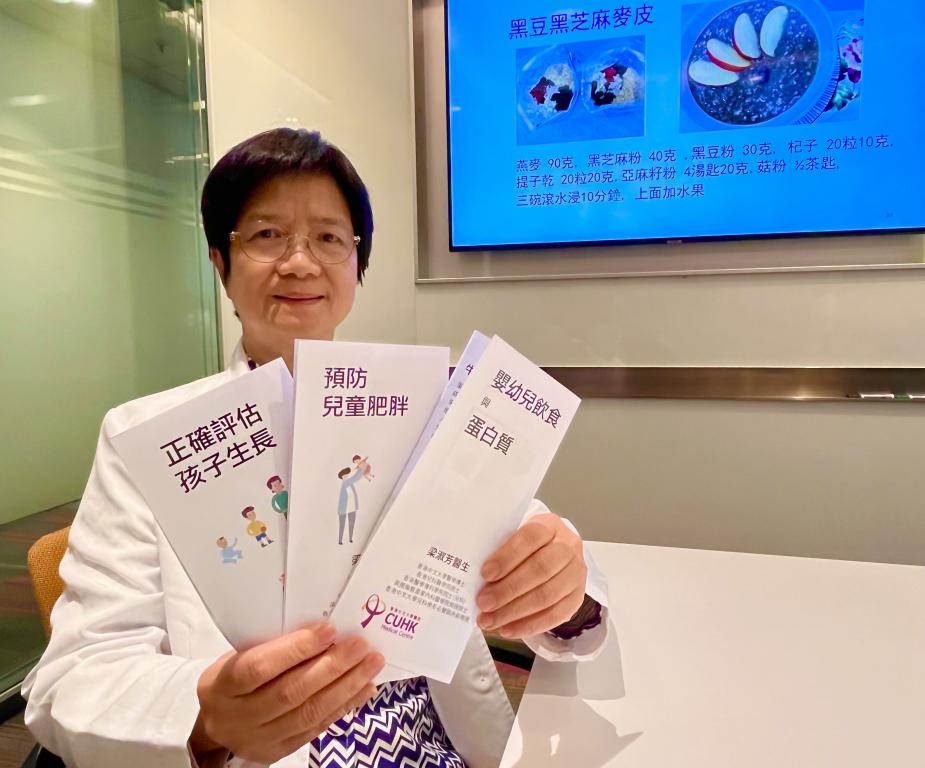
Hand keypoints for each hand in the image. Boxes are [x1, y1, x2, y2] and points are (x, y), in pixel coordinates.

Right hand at [190, 622, 384, 763]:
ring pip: (308, 714)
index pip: (259, 667)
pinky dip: (344, 706)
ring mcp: (259, 738)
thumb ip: (272, 645)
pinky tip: (364, 688)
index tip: (329, 629)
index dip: (296, 649)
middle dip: (332, 667)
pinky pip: (317, 729)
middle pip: (290, 693)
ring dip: (346, 687)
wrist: (216, 723)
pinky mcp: (279, 751)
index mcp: (222, 684)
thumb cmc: (234, 678)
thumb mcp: (239, 655)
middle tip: (360, 646)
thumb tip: (324, 630)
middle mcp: (239, 716)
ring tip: (371, 664)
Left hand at [476, 513, 586, 638]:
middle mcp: (568, 547)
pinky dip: (530, 625)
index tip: (485, 573)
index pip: (530, 537)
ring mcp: (576, 573)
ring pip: (547, 595)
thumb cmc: (527, 546)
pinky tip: (509, 629)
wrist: (554, 552)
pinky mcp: (577, 597)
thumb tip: (475, 578)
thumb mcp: (515, 536)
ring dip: (515, 612)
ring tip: (491, 620)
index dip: (508, 556)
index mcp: (550, 525)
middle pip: (540, 569)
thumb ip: (499, 550)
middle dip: (508, 589)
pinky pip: (556, 615)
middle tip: (484, 602)